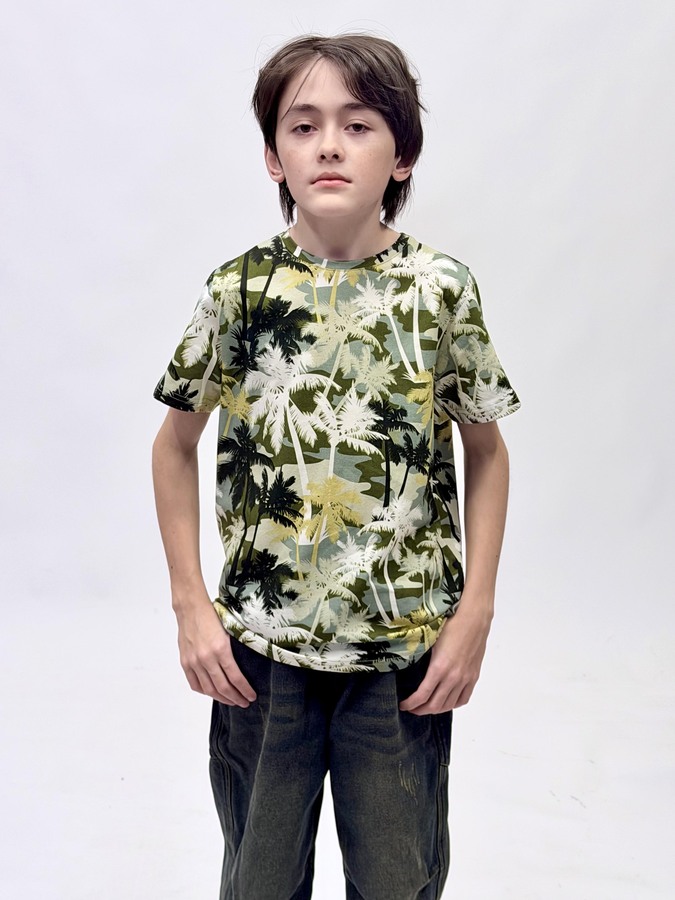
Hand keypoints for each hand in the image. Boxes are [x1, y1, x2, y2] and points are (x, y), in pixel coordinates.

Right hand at [175, 596, 256, 706]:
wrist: (190, 609)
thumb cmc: (212, 616)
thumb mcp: (228, 632)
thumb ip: (233, 651)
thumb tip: (243, 668)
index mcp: (221, 649)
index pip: (235, 677)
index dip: (245, 690)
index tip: (252, 696)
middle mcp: (206, 658)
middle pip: (223, 687)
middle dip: (236, 698)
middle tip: (245, 702)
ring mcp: (194, 662)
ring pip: (209, 689)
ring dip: (222, 698)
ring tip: (232, 701)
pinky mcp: (185, 662)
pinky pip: (195, 684)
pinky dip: (205, 692)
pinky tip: (213, 693)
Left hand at [399, 595, 492, 714]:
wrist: (474, 618)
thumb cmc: (451, 624)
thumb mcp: (430, 640)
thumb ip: (421, 657)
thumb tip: (408, 665)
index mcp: (439, 668)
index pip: (422, 696)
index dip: (411, 704)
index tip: (403, 705)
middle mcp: (453, 677)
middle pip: (435, 705)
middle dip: (420, 710)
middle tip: (411, 709)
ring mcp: (465, 678)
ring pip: (449, 704)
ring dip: (436, 709)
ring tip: (426, 706)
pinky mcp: (473, 676)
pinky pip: (464, 698)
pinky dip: (453, 704)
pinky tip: (446, 701)